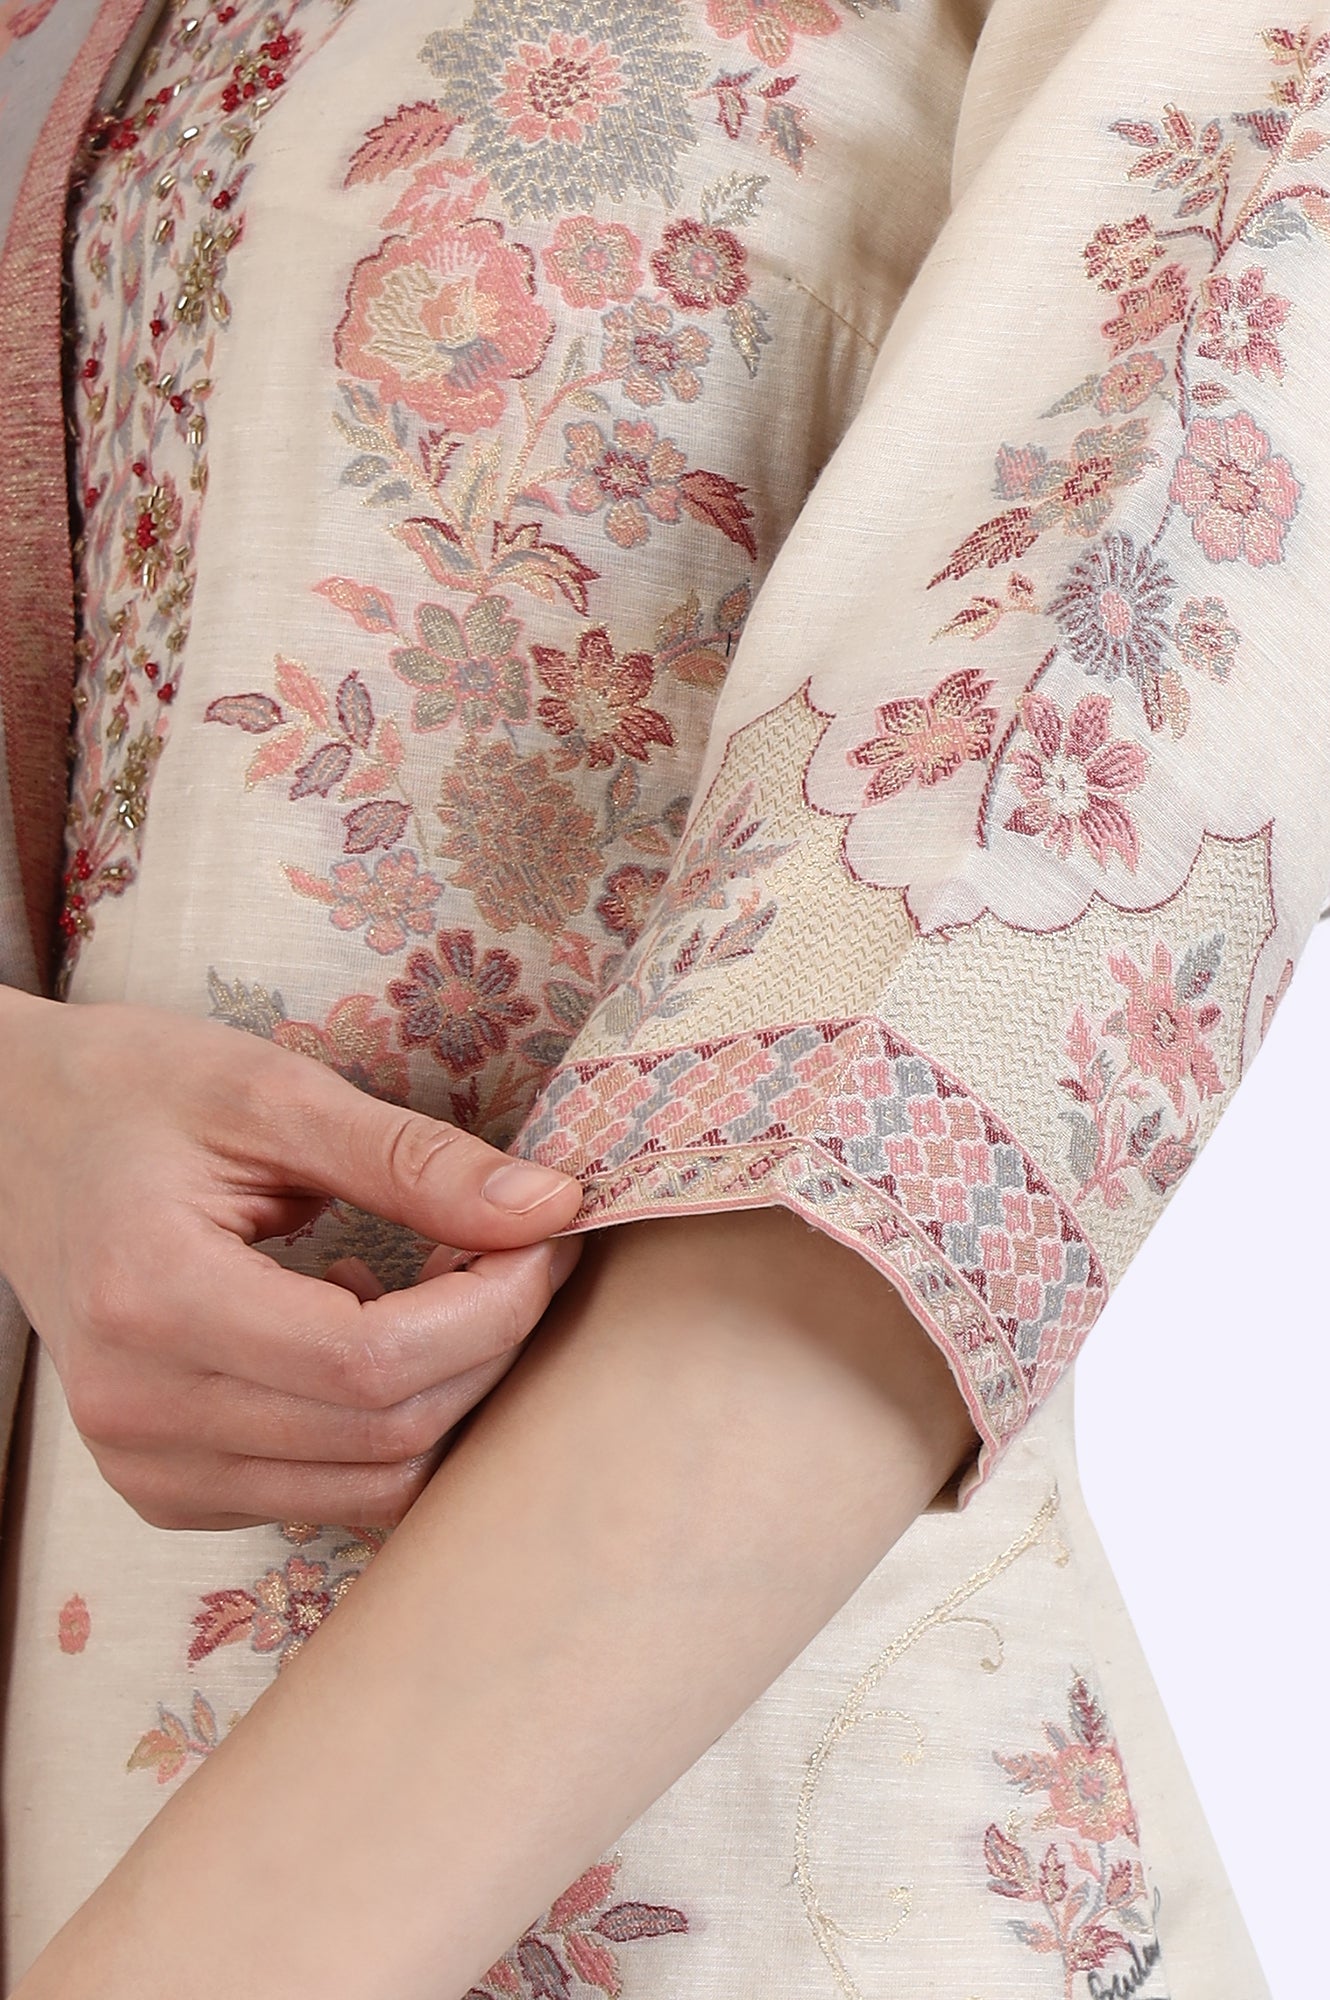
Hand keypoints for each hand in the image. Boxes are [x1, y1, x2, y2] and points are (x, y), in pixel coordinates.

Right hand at [0, 987, 582, 1529]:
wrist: (11, 1137)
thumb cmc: (133, 1093)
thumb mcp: (271, 1092)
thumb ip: (412, 1159)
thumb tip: (548, 1207)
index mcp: (151, 1298)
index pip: (370, 1363)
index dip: (491, 1309)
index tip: (543, 1235)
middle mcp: (138, 1411)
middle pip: (385, 1432)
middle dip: (490, 1344)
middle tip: (520, 1247)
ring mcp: (148, 1467)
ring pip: (373, 1485)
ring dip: (452, 1390)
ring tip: (454, 1283)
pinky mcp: (171, 1489)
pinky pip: (332, 1492)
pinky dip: (391, 1423)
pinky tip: (377, 1328)